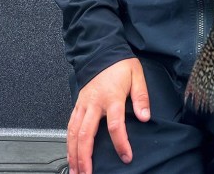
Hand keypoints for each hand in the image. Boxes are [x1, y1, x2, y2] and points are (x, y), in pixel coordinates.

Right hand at [67, 58, 149, 173]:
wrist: (102, 53)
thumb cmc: (121, 65)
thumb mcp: (138, 77)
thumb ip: (141, 98)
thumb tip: (145, 116)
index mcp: (111, 98)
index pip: (115, 126)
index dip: (120, 143)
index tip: (126, 156)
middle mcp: (93, 104)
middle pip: (85, 135)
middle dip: (86, 157)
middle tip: (88, 173)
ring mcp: (82, 105)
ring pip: (73, 134)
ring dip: (74, 154)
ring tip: (76, 170)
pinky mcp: (77, 105)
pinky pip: (69, 127)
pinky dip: (68, 143)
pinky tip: (70, 154)